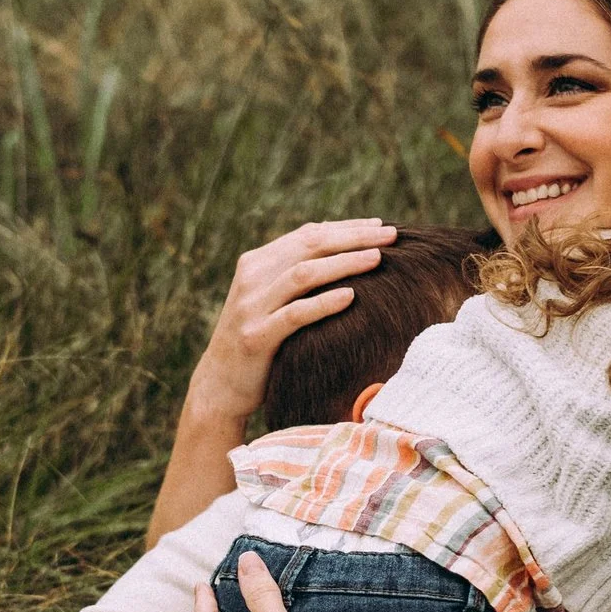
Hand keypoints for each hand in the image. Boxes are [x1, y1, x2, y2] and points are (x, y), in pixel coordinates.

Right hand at [185, 220, 395, 423]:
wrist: (220, 386)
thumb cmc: (259, 341)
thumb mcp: (271, 300)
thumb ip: (294, 274)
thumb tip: (338, 242)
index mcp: (257, 263)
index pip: (307, 235)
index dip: (346, 227)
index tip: (381, 225)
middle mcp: (252, 278)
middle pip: (308, 246)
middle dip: (352, 238)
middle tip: (390, 235)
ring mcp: (251, 307)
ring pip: (302, 275)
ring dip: (343, 263)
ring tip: (377, 258)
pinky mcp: (256, 338)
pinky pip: (294, 315)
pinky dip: (323, 303)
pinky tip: (351, 296)